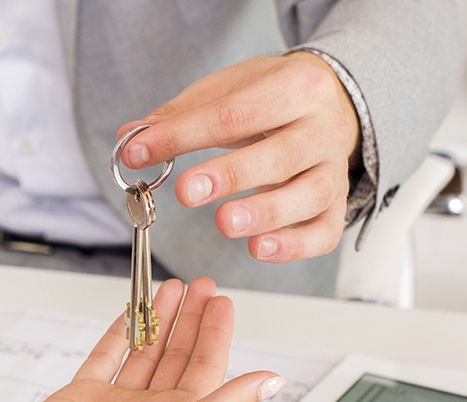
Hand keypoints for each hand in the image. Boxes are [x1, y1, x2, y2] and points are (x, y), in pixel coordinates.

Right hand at [0, 277, 282, 401]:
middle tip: (201, 286)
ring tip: (171, 289)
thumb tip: (271, 383)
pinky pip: (108, 355)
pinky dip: (121, 332)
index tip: (222, 302)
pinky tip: (130, 314)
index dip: (216, 334)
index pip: (207, 369)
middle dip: (192, 320)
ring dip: (160, 320)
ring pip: (146, 352)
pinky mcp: (84, 394)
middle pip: (179, 357)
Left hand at [118, 52, 360, 263]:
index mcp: (297, 87)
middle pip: (281, 155)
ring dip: (266, 213)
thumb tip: (129, 138)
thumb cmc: (269, 98)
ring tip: (225, 224)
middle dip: (231, 175)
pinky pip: (325, 232)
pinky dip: (295, 245)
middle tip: (187, 192)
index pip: (235, 114)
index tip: (138, 152)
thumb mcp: (227, 90)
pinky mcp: (337, 205)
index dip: (184, 135)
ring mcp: (334, 170)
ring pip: (309, 196)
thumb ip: (179, 116)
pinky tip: (259, 249)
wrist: (330, 102)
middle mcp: (323, 129)